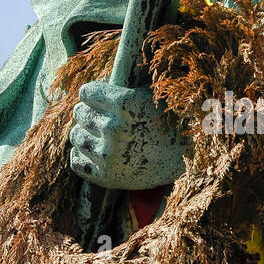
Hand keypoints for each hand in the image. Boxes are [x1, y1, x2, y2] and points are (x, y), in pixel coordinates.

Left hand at [69, 81, 184, 190]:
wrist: (187, 160)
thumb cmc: (166, 122)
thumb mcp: (147, 97)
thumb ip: (119, 89)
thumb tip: (86, 86)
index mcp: (125, 103)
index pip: (86, 92)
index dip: (93, 95)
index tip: (100, 100)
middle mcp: (114, 128)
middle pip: (79, 113)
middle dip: (88, 113)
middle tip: (101, 117)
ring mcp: (109, 154)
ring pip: (76, 136)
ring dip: (84, 133)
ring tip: (98, 135)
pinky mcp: (107, 176)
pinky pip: (76, 161)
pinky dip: (81, 155)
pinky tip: (95, 152)